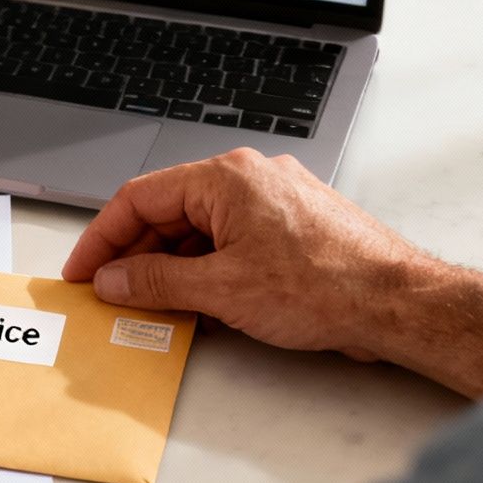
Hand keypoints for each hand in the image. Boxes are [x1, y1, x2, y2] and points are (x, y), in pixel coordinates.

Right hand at [61, 149, 482, 398]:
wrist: (399, 303)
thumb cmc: (327, 286)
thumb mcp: (221, 290)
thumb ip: (156, 281)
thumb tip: (115, 280)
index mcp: (226, 178)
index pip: (139, 198)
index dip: (102, 238)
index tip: (83, 271)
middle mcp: (250, 177)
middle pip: (169, 211)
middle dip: (135, 254)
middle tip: (110, 293)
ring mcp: (276, 199)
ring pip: (201, 227)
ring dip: (172, 265)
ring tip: (153, 305)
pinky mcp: (295, 225)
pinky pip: (233, 239)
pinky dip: (208, 267)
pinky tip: (201, 302)